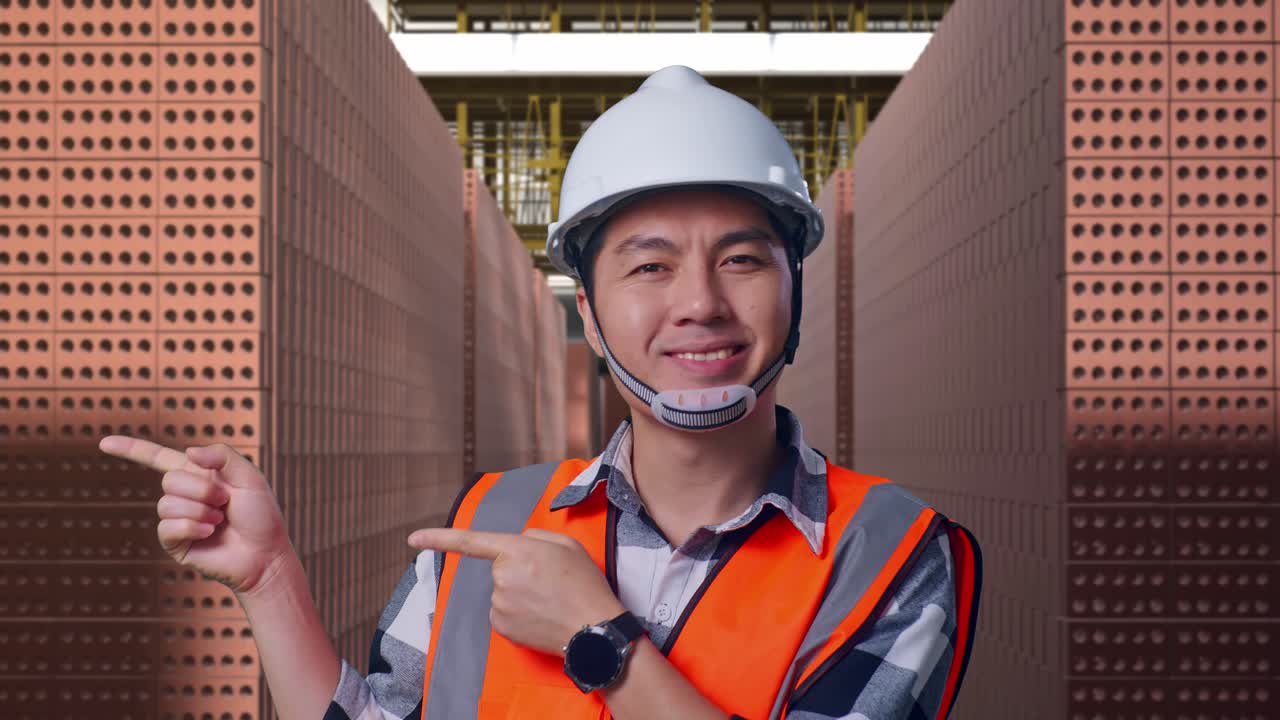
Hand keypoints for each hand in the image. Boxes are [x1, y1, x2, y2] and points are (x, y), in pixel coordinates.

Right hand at [98, 436, 292, 597]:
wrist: (265, 555)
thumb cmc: (261, 516)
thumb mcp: (250, 477)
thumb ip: (222, 456)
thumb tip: (188, 451)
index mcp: (199, 475)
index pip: (159, 458)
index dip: (132, 449)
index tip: (103, 443)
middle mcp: (184, 496)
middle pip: (170, 480)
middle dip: (203, 490)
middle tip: (226, 502)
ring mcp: (177, 520)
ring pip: (167, 503)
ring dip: (200, 510)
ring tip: (220, 520)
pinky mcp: (175, 543)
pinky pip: (167, 526)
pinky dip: (191, 526)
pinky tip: (209, 532)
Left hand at [408, 527, 625, 655]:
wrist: (594, 629)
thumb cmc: (584, 584)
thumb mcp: (567, 545)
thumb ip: (535, 536)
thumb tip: (517, 542)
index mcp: (517, 550)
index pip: (470, 542)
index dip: (438, 539)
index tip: (412, 539)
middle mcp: (502, 576)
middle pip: (500, 567)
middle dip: (519, 569)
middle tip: (549, 579)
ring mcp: (499, 604)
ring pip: (501, 591)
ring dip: (519, 593)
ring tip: (549, 599)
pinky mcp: (501, 626)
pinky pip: (503, 612)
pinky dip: (518, 612)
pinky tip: (539, 615)